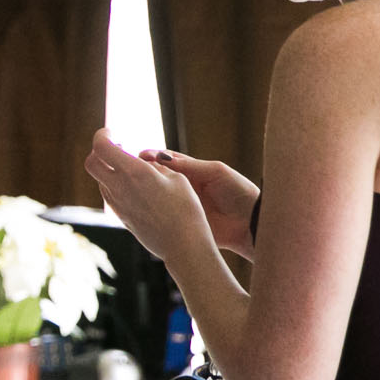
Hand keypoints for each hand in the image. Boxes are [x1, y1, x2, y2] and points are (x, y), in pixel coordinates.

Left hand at [83, 130, 215, 265]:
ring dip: (109, 169)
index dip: (102, 135)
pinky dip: (115, 184)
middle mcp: (120, 188)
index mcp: (134, 173)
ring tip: (132, 167)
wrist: (182, 245)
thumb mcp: (177, 178)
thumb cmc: (186, 209)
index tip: (112, 132)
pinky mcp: (121, 217)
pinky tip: (135, 186)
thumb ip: (155, 166)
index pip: (101, 147)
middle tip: (118, 146)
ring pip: (100, 180)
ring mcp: (118, 205)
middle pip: (91, 164)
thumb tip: (143, 163)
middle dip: (99, 151)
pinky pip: (110, 194)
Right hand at [135, 149, 260, 257]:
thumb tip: (162, 158)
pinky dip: (152, 212)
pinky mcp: (183, 221)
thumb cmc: (238, 192)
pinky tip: (139, 208)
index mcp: (193, 172)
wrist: (251, 224)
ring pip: (158, 196)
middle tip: (129, 170)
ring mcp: (182, 205)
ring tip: (130, 188)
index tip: (139, 156)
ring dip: (145, 192)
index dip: (153, 157)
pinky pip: (164, 215)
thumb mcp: (216, 172)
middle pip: (159, 178)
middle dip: (144, 173)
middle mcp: (184, 187)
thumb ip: (191, 165)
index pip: (168, 161)